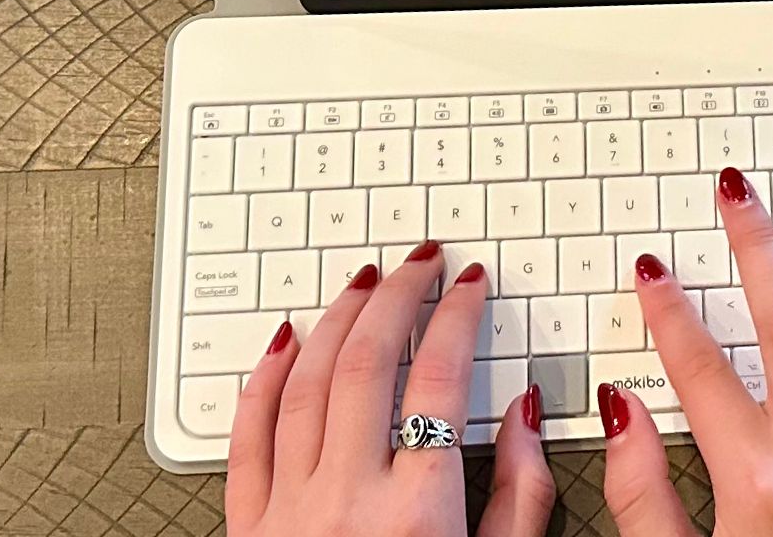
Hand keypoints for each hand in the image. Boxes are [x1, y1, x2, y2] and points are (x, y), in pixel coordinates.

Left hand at [225, 246, 555, 536]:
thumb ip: (520, 496)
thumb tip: (524, 415)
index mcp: (419, 510)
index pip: (440, 376)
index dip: (458, 315)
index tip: (471, 284)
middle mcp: (348, 498)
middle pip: (369, 360)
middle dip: (397, 295)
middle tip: (419, 262)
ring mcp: (290, 510)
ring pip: (307, 382)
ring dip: (337, 320)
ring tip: (362, 283)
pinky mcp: (249, 528)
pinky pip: (248, 434)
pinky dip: (266, 378)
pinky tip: (284, 342)